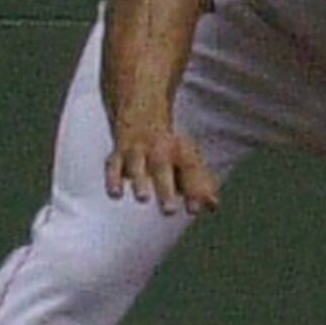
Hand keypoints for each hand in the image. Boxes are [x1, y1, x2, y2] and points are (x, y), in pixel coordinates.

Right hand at [104, 125, 220, 216]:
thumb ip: (199, 185)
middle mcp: (158, 148)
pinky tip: (116, 194)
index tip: (194, 211)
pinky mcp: (118, 155)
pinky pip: (113, 165)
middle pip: (162, 167)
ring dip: (139, 181)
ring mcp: (137, 150)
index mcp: (181, 150)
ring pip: (137, 164)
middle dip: (165, 189)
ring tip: (143, 198)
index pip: (190, 169)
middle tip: (169, 211)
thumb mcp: (187, 161)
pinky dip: (113, 179)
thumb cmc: (167, 148)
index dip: (193, 190)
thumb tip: (212, 205)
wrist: (140, 113)